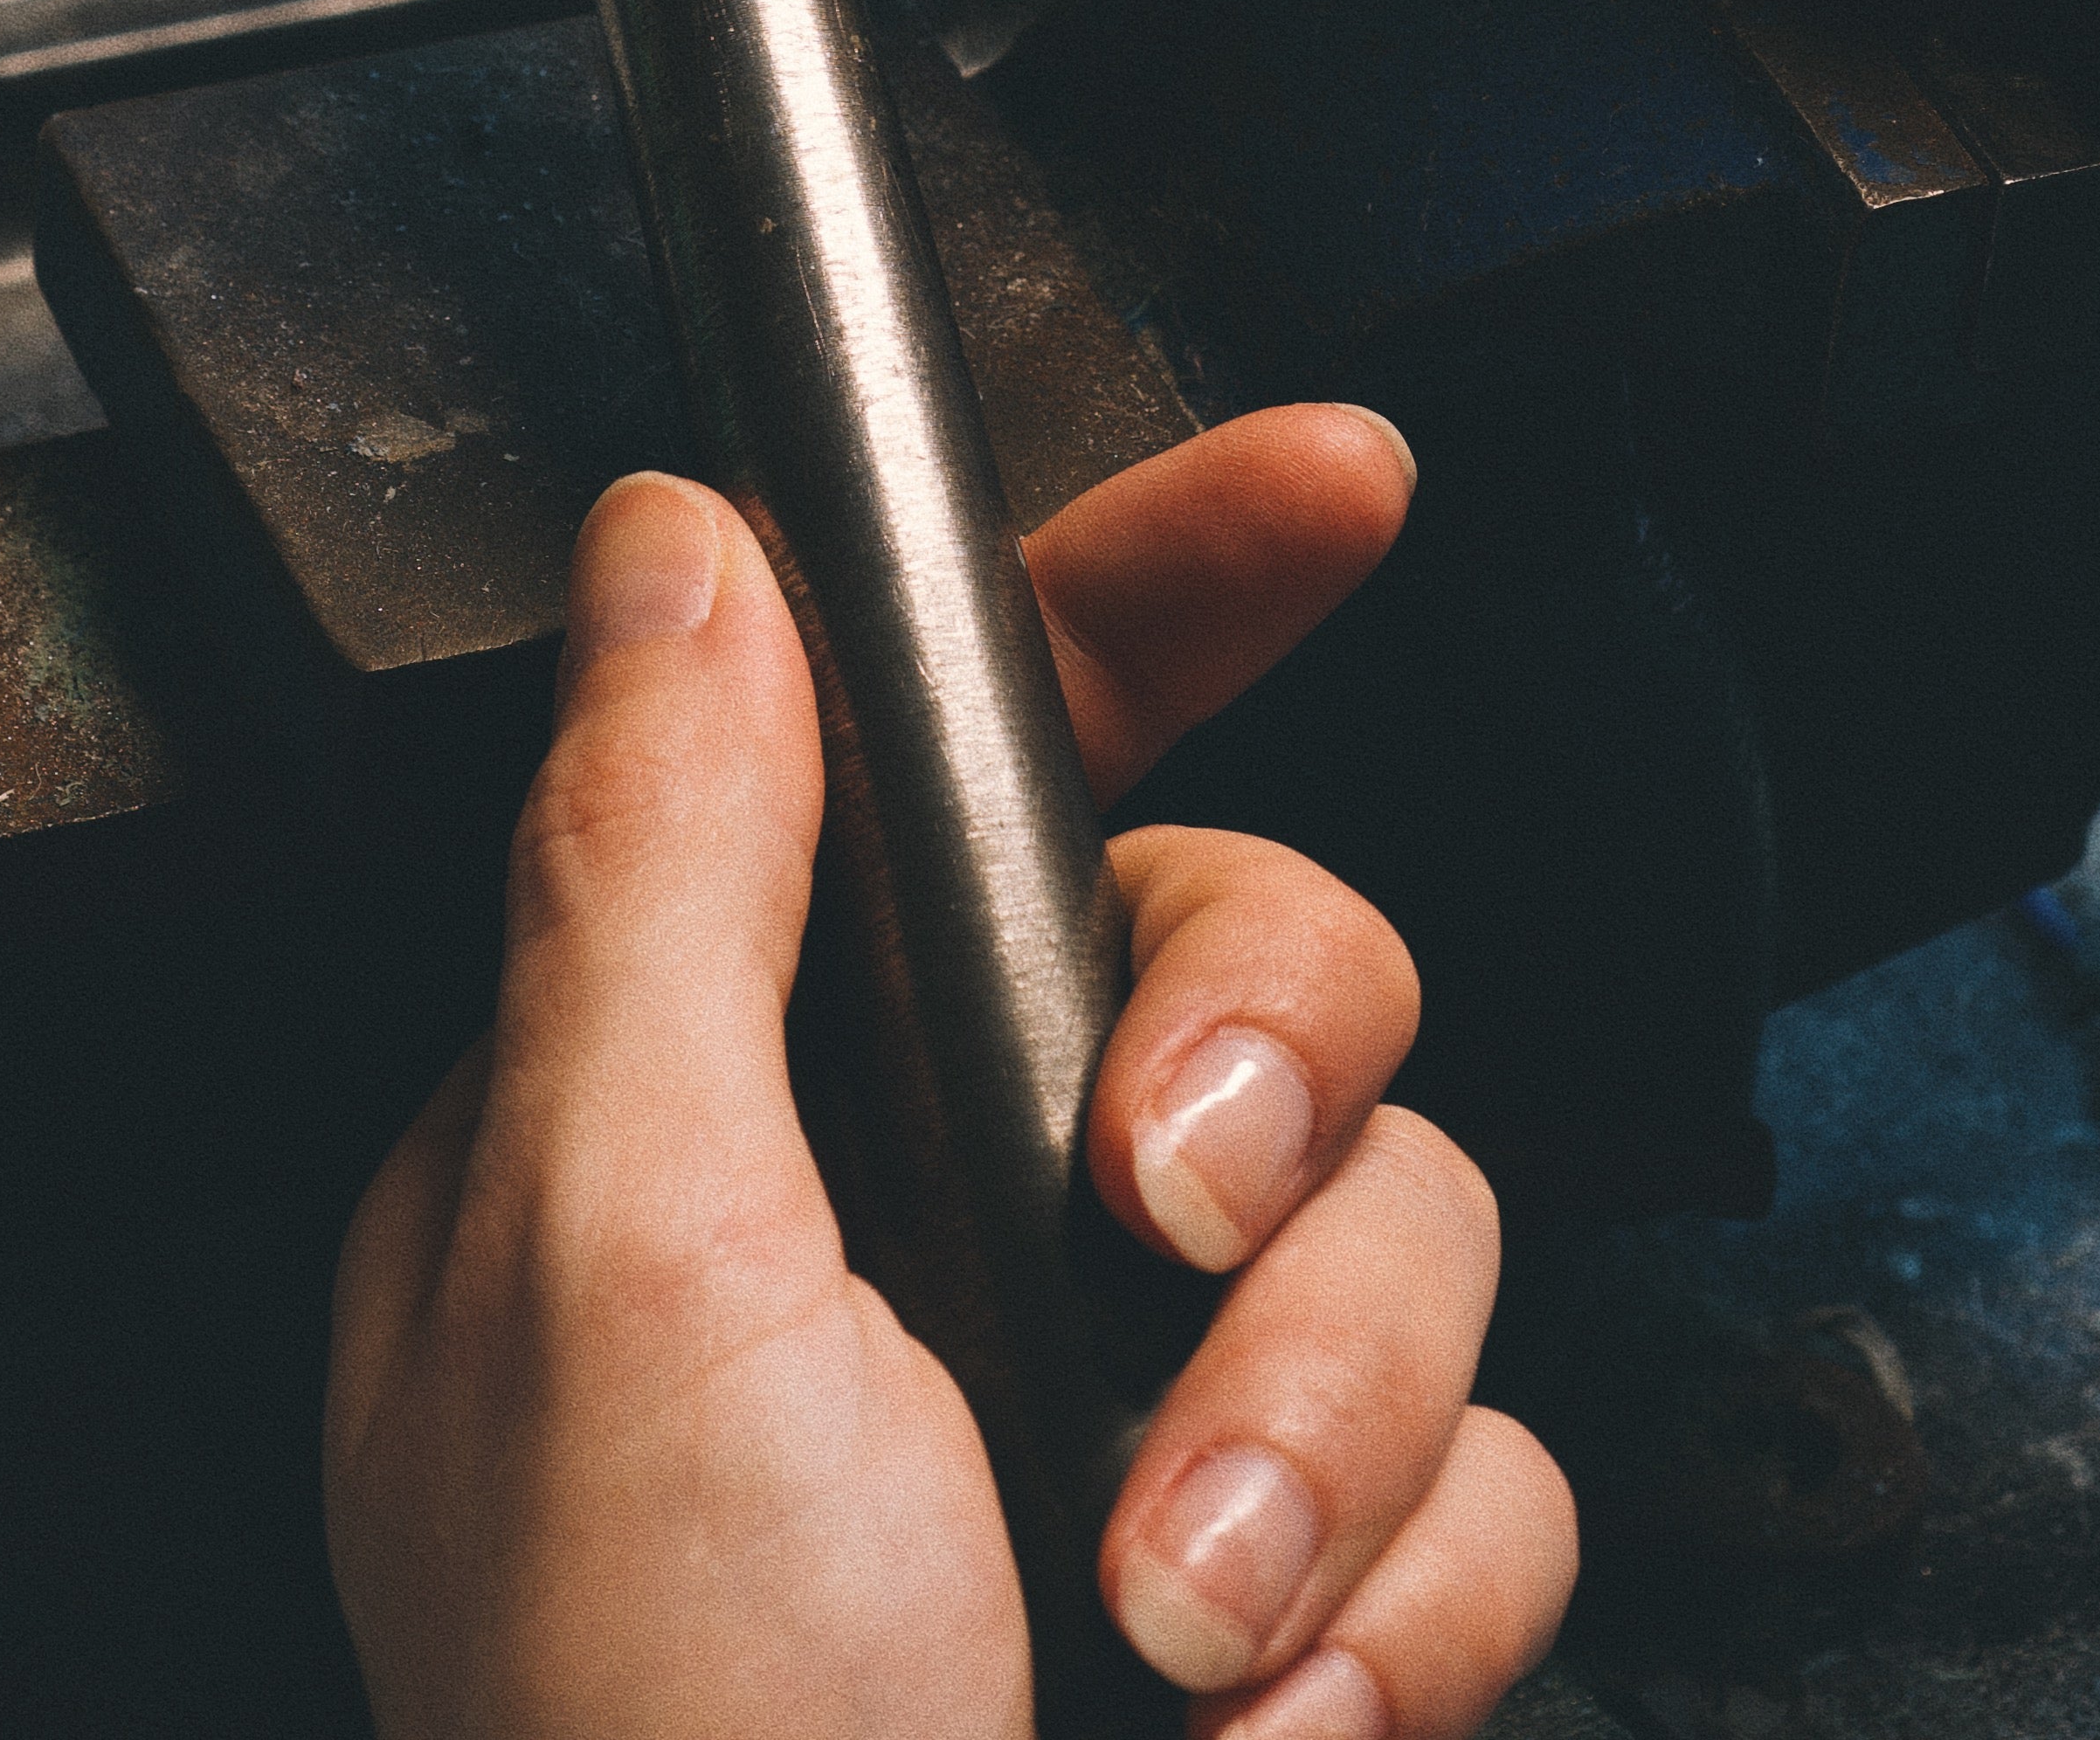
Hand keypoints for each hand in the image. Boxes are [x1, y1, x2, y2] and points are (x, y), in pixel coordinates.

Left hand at [324, 414, 1573, 1738]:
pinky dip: (1394, 1614)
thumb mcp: (605, 1241)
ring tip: (1162, 1610)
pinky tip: (1244, 1722)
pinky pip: (1494, 1476)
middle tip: (1165, 1220)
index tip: (1330, 484)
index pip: (972, 728)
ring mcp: (1127, 1395)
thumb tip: (674, 543)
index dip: (1169, 577)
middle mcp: (943, 1211)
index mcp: (740, 1087)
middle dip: (1272, 1076)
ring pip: (1410, 1218)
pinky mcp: (1294, 1578)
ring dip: (1319, 1428)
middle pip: (1266, 945)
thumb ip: (656, 861)